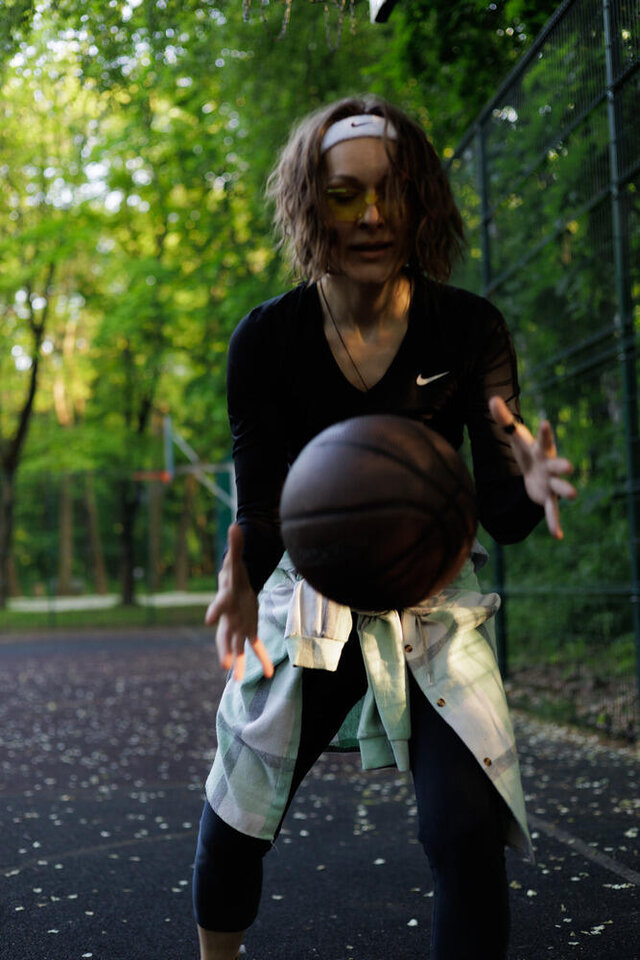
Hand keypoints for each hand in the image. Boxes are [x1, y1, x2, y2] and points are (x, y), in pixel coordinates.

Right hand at [205, 523, 273, 681]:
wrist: (235, 585)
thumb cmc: (235, 573)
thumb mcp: (236, 559)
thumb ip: (236, 544)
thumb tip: (236, 524)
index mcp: (225, 600)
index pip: (218, 604)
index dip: (214, 610)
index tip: (208, 618)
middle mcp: (229, 617)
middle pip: (224, 634)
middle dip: (225, 648)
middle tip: (224, 664)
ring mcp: (238, 626)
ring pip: (237, 646)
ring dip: (240, 662)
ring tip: (239, 681)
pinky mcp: (249, 629)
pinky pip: (256, 646)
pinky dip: (262, 658)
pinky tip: (269, 673)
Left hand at [489, 396, 576, 539]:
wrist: (533, 471)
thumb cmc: (526, 451)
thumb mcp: (515, 438)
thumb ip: (504, 420)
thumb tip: (491, 399)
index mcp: (542, 450)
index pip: (542, 439)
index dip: (544, 432)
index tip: (544, 422)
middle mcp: (550, 466)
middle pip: (558, 465)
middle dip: (563, 466)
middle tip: (568, 467)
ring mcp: (551, 483)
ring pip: (560, 488)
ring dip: (566, 490)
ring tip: (574, 495)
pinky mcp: (547, 499)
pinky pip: (552, 512)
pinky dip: (554, 523)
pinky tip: (558, 536)